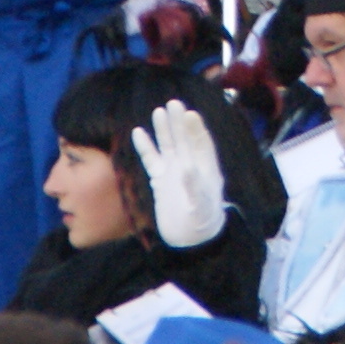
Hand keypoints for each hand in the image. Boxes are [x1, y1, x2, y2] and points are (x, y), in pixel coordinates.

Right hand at [134, 101, 227, 250]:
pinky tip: (138, 132)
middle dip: (178, 123)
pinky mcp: (159, 179)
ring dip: (164, 129)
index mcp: (206, 169)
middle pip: (183, 139)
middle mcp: (190, 165)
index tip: (190, 115)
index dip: (196, 129)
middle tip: (173, 104)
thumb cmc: (202, 222)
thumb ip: (194, 188)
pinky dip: (145, 147)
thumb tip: (187, 169)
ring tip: (159, 111)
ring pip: (168, 145)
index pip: (201, 144)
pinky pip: (151, 159)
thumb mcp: (201, 206)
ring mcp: (174, 171)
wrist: (189, 239)